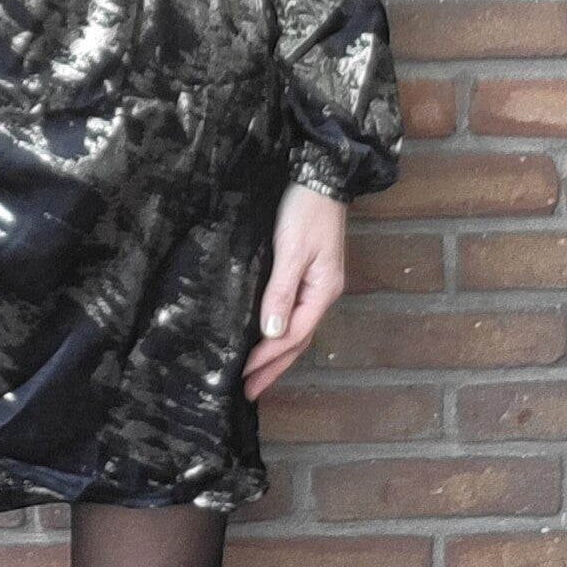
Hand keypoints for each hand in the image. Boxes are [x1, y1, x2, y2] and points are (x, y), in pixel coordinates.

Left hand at [241, 181, 349, 401]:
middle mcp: (322, 292)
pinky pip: (293, 312)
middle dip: (273, 367)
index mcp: (322, 291)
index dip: (268, 357)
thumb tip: (271, 333)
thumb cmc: (305, 210)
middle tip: (249, 391)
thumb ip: (281, 291)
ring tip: (256, 375)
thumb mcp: (292, 249)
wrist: (320, 175)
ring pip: (296, 329)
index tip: (244, 375)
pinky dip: (279, 332)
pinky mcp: (306, 272)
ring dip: (276, 354)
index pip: (293, 335)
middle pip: (297, 340)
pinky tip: (266, 337)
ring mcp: (316, 283)